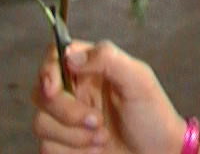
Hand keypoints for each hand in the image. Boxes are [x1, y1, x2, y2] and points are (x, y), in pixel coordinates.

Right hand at [33, 40, 186, 153]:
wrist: (158, 153)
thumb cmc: (153, 115)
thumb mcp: (138, 79)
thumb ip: (107, 58)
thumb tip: (71, 55)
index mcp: (91, 69)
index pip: (55, 57)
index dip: (47, 70)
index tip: (53, 89)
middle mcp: (75, 92)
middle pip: (41, 93)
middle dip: (67, 112)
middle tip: (97, 121)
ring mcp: (67, 120)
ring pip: (42, 124)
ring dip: (74, 136)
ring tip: (103, 138)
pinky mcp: (64, 146)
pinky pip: (47, 148)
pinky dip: (73, 153)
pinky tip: (97, 151)